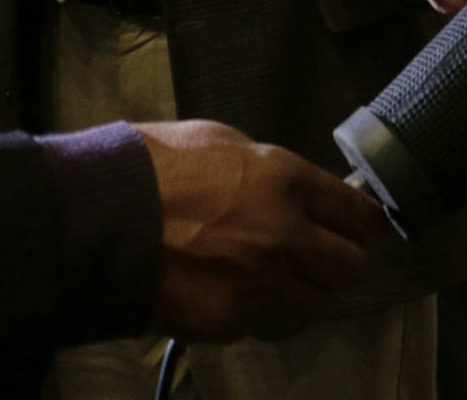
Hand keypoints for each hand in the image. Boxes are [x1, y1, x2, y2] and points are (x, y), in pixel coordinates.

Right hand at [134, 120, 388, 341]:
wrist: (96, 219)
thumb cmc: (155, 167)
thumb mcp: (227, 143)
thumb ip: (272, 172)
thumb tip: (297, 191)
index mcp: (290, 182)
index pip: (361, 215)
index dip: (370, 225)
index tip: (369, 231)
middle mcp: (286, 236)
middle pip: (351, 268)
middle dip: (344, 264)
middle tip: (330, 261)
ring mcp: (259, 284)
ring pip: (316, 306)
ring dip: (306, 295)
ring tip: (285, 283)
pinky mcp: (229, 322)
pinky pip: (263, 323)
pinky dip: (256, 313)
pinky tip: (235, 294)